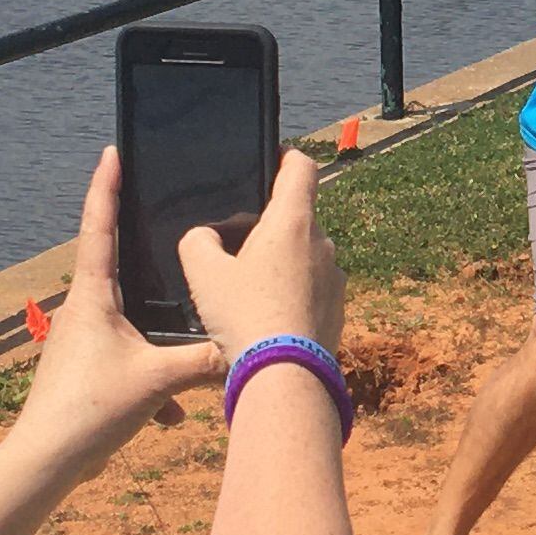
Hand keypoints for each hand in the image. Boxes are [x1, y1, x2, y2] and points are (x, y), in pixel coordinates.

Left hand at [32, 149, 230, 445]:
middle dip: (148, 261)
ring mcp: (82, 341)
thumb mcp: (157, 380)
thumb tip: (242, 348)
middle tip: (172, 233)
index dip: (106, 186)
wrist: (46, 460)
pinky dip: (152, 381)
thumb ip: (203, 360)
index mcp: (93, 296)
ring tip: (183, 369)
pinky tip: (170, 413)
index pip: (99, 225)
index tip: (112, 151)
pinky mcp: (86, 370)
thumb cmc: (90, 409)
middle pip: (118, 270)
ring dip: (159, 345)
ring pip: (130, 324)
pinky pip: (127, 361)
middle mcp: (83, 310)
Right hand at [179, 149, 342, 360]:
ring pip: (306, 255)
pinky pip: (314, 288)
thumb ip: (197, 242)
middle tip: (238, 246)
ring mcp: (335, 277)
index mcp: (293, 222)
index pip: (301, 168)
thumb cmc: (244, 317)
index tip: (272, 161)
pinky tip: (267, 317)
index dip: (286, 158)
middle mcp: (322, 243)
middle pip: (299, 217)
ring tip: (250, 289)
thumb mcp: (203, 274)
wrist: (285, 376)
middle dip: (271, 225)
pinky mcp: (338, 308)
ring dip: (283, 262)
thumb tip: (204, 237)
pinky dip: (294, 293)